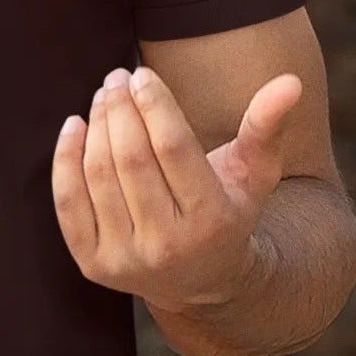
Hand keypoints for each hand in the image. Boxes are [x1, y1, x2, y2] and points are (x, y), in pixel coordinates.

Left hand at [50, 63, 300, 313]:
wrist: (201, 280)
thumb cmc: (229, 210)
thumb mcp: (254, 173)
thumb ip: (267, 127)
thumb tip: (290, 81)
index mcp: (211, 220)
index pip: (173, 149)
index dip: (154, 105)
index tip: (142, 74)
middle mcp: (167, 245)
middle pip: (131, 160)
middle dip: (121, 109)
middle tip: (117, 77)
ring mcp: (126, 260)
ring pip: (99, 176)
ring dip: (97, 126)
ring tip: (104, 96)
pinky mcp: (93, 265)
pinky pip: (69, 203)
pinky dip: (66, 160)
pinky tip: (75, 126)